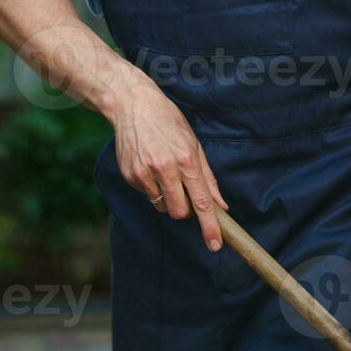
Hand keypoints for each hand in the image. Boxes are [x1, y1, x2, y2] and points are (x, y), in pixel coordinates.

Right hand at [108, 78, 228, 251]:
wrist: (132, 105)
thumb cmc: (168, 121)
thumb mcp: (193, 143)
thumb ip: (207, 177)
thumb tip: (220, 205)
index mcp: (185, 159)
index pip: (201, 201)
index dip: (209, 226)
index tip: (214, 245)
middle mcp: (164, 168)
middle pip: (179, 212)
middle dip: (185, 209)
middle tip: (184, 190)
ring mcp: (144, 173)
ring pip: (161, 206)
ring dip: (167, 198)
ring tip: (164, 170)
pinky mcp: (130, 175)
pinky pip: (146, 195)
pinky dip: (151, 187)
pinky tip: (149, 165)